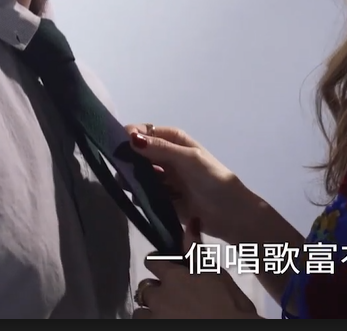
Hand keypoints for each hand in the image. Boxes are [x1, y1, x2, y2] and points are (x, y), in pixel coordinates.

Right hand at [125, 123, 258, 244]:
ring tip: (125, 184)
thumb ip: (161, 149)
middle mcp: (168, 158)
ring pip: (140, 175)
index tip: (116, 142)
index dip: (133, 134)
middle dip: (128, 158)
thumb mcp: (188, 159)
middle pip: (141, 154)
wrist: (230, 213)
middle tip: (118, 167)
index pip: (148, 132)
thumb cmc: (213, 179)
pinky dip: (139, 195)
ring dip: (132, 178)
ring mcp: (165, 180)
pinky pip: (145, 194)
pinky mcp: (163, 200)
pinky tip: (136, 198)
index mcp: (176, 142)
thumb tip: (131, 138)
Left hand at [132, 219, 261, 318]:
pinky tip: (166, 322)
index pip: (153, 261)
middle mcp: (160, 296)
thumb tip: (191, 220)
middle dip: (155, 289)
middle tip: (171, 296)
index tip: (166, 266)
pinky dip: (152, 321)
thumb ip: (197, 249)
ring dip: (149, 310)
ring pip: (140, 311)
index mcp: (174, 277)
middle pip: (145, 287)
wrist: (231, 329)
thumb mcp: (215, 272)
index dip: (158, 262)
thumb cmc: (230, 303)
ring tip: (165, 313)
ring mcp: (156, 317)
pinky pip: (143, 324)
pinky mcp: (156, 329)